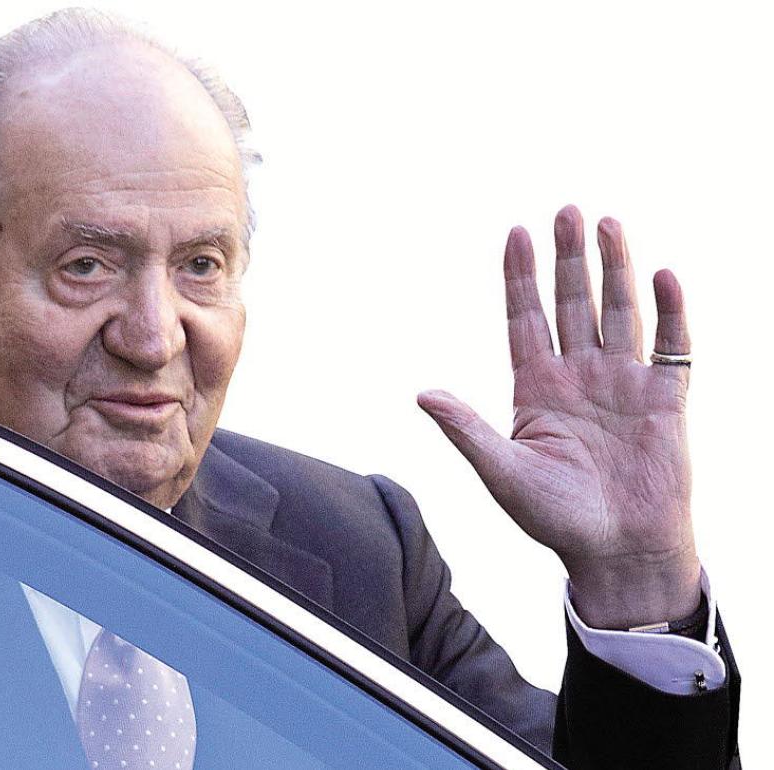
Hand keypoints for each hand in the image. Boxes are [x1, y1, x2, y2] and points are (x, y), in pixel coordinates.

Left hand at [417, 205, 700, 628]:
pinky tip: (661, 275)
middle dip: (568, 258)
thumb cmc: (555, 519)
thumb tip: (421, 392)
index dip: (520, 277)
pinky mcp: (666, 401)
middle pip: (571, 303)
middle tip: (566, 210)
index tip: (515, 232)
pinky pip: (670, 347)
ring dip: (614, 269)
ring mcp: (623, 384)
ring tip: (607, 223)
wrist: (618, 554)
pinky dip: (669, 311)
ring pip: (618, 312)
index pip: (525, 318)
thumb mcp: (503, 472)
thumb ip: (467, 429)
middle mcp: (578, 376)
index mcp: (535, 389)